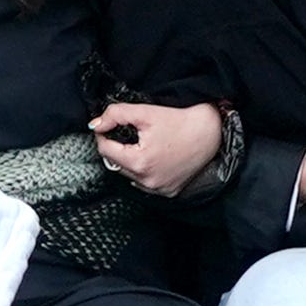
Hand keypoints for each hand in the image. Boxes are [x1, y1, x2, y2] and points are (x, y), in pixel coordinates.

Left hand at [90, 97, 227, 193]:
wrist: (210, 132)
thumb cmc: (179, 120)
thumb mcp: (144, 112)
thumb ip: (116, 115)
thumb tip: (95, 125)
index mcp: (139, 162)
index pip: (105, 151)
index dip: (104, 135)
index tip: (108, 126)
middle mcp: (147, 181)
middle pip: (117, 164)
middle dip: (118, 148)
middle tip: (129, 133)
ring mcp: (159, 189)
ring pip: (130, 176)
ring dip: (130, 161)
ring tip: (143, 145)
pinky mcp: (169, 192)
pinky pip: (146, 184)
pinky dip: (145, 172)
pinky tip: (155, 158)